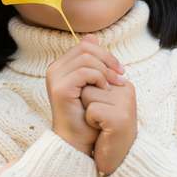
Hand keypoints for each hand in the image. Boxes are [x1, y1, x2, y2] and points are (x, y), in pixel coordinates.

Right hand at [46, 34, 124, 153]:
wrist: (78, 139)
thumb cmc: (87, 114)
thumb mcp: (92, 84)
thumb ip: (92, 63)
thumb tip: (93, 36)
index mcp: (61, 66)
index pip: (85, 46)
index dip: (105, 54)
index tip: (120, 69)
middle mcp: (54, 69)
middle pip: (85, 48)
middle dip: (107, 60)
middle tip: (121, 75)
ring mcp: (55, 78)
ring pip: (86, 58)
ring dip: (106, 70)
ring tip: (115, 84)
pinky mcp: (60, 89)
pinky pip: (85, 72)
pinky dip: (99, 78)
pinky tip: (106, 89)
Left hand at [82, 79, 136, 174]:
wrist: (115, 158)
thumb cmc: (103, 129)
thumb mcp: (101, 101)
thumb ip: (95, 84)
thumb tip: (79, 67)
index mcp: (123, 84)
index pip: (91, 72)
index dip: (86, 93)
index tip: (96, 107)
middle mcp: (127, 90)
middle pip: (87, 82)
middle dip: (85, 100)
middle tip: (98, 117)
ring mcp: (125, 103)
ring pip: (87, 93)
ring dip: (87, 110)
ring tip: (100, 122)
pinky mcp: (119, 118)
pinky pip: (91, 109)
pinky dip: (90, 120)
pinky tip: (101, 129)